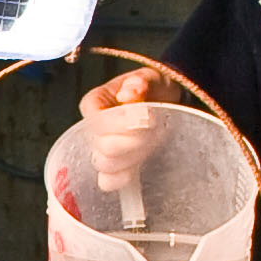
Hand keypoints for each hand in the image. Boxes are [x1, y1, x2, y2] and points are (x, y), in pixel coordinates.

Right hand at [76, 69, 179, 196]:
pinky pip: (108, 182)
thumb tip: (131, 90)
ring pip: (105, 164)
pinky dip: (123, 178)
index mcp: (96, 103)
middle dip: (133, 141)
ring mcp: (102, 151)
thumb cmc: (154, 90)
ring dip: (133, 156)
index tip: (146, 117)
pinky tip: (138, 166)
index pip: (95, 118)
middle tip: (154, 129)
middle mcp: (94, 128)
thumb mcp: (151, 78)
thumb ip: (141, 81)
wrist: (166, 105)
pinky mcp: (114, 168)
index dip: (119, 122)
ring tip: (151, 142)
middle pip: (102, 146)